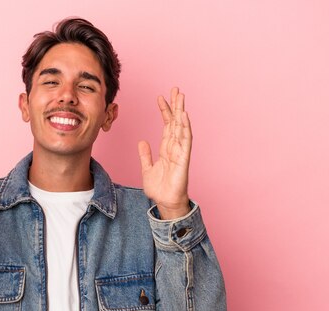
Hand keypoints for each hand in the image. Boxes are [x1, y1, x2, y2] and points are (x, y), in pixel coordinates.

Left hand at [138, 87, 191, 219]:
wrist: (165, 202)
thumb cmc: (159, 188)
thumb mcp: (147, 169)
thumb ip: (145, 155)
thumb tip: (142, 142)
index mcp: (166, 149)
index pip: (166, 126)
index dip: (164, 111)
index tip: (161, 97)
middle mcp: (175, 147)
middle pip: (176, 122)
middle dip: (175, 106)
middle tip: (175, 89)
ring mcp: (180, 152)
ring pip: (182, 127)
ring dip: (181, 111)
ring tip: (181, 96)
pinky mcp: (184, 158)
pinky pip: (185, 140)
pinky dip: (185, 127)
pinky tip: (184, 116)